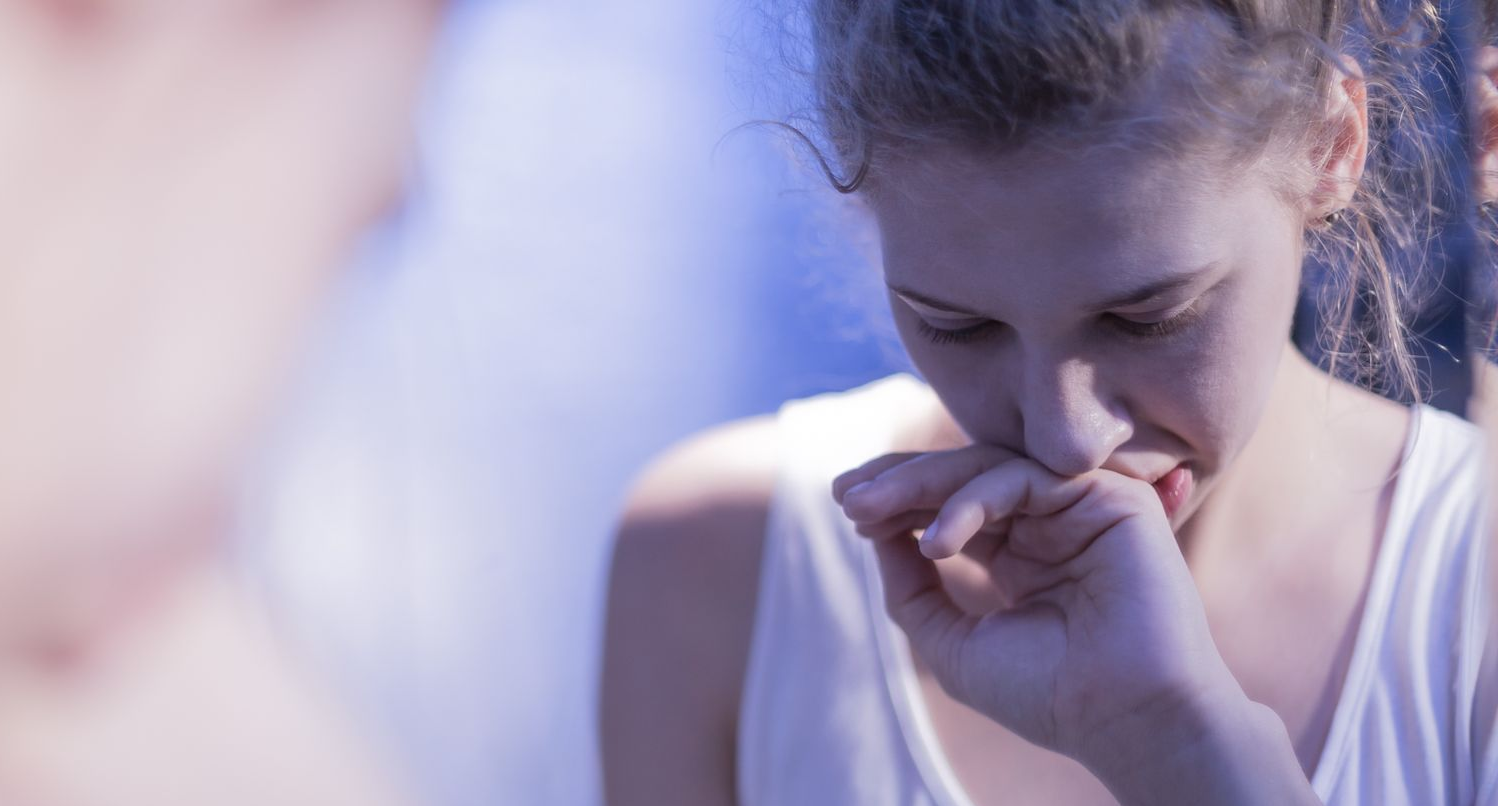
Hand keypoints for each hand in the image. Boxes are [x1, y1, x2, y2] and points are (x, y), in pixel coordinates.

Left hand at [833, 449, 1313, 803]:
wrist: (1123, 719)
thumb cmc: (1046, 693)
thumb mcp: (952, 643)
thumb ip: (912, 589)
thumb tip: (875, 535)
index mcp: (1022, 553)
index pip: (953, 504)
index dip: (898, 500)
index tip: (846, 506)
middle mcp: (1051, 522)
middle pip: (964, 477)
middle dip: (898, 482)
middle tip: (845, 496)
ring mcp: (1081, 506)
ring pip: (988, 467)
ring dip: (919, 483)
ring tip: (865, 512)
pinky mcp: (1111, 497)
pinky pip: (1023, 478)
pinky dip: (971, 503)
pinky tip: (935, 542)